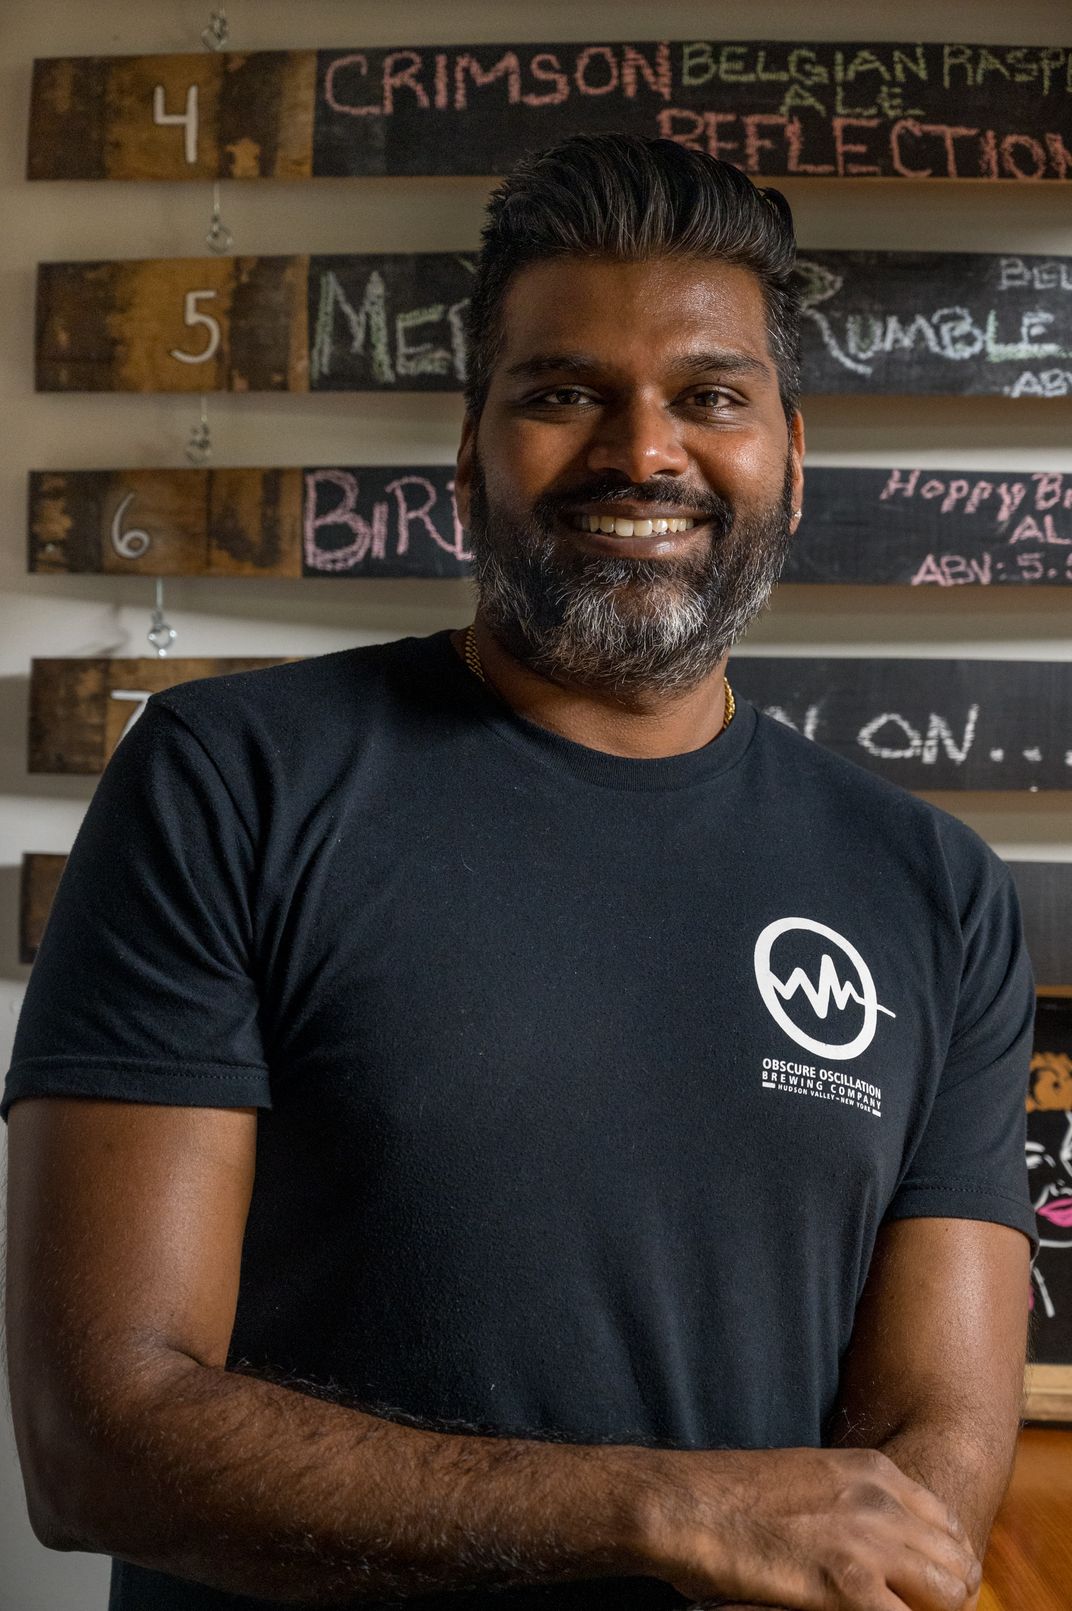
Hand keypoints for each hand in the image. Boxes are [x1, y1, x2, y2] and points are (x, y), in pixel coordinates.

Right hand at [635, 1445, 981, 1610]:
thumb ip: (853, 1506)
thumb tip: (876, 1548)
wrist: (682, 1504)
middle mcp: (881, 1500)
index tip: (917, 1594)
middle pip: (957, 1564)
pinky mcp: (846, 1586)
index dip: (940, 1569)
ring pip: (949, 1595)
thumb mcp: (810, 1482)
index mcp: (874, 1471)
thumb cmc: (731, 1499)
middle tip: (904, 1609)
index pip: (947, 1529)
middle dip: (943, 1598)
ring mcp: (868, 1541)